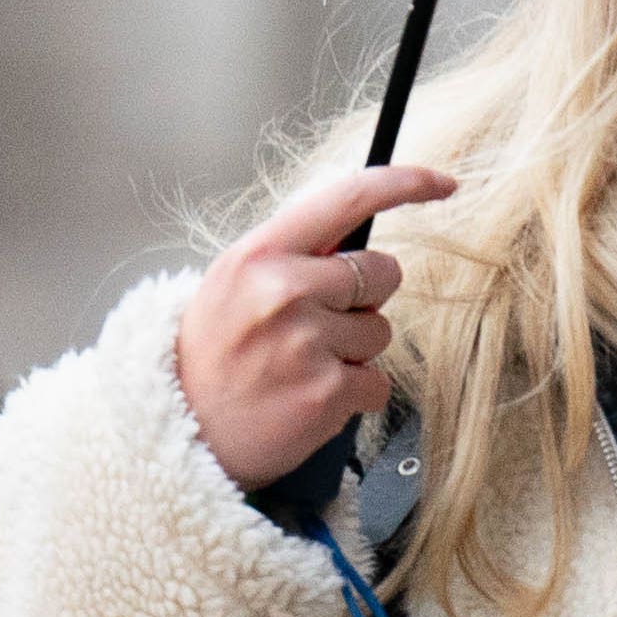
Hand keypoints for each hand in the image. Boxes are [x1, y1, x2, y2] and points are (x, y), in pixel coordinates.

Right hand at [174, 164, 456, 487]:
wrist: (172, 434)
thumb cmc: (211, 356)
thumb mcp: (233, 284)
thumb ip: (292, 255)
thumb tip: (358, 235)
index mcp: (260, 254)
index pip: (348, 198)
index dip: (406, 184)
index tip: (444, 182)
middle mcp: (284, 290)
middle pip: (381, 273)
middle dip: (364, 299)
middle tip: (316, 327)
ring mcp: (307, 342)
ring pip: (381, 332)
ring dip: (354, 353)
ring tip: (299, 369)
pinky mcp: (326, 393)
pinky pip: (377, 383)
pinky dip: (354, 395)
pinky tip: (308, 399)